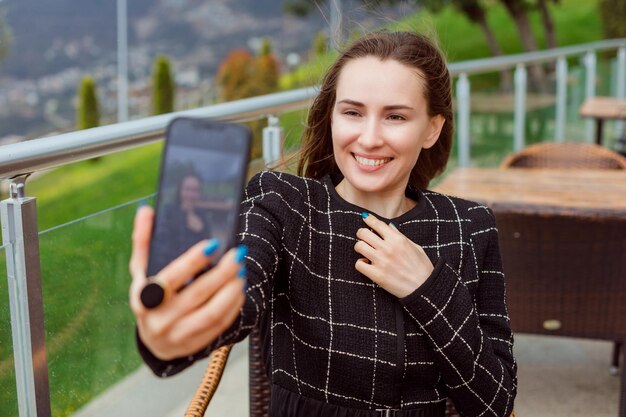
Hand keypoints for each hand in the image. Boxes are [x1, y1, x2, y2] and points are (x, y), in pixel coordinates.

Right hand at [129, 206, 245, 359]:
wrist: (154, 340)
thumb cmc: (150, 296)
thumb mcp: (141, 271)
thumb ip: (144, 241)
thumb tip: (146, 211)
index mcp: (144, 298)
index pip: (170, 278)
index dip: (192, 261)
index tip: (213, 243)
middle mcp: (159, 321)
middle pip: (197, 295)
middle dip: (222, 273)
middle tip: (237, 254)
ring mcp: (178, 336)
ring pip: (212, 313)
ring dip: (231, 291)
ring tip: (241, 272)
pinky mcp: (195, 345)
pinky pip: (219, 326)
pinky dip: (233, 306)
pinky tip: (239, 290)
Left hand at [354, 213, 433, 297]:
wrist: (424, 288)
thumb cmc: (422, 267)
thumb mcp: (415, 247)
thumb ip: (400, 235)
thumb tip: (389, 226)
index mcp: (398, 240)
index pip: (378, 224)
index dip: (369, 219)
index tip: (365, 218)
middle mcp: (388, 248)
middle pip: (364, 233)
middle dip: (362, 233)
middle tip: (363, 237)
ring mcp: (381, 262)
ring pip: (359, 246)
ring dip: (360, 247)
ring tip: (365, 251)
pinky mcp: (377, 275)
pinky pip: (359, 264)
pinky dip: (360, 263)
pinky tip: (366, 264)